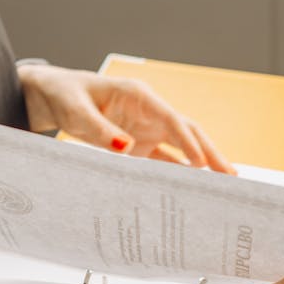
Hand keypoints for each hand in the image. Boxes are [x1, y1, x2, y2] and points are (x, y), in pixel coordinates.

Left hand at [18, 63, 234, 172]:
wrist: (54, 96)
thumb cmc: (65, 96)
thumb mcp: (75, 111)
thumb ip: (100, 129)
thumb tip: (126, 147)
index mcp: (138, 96)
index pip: (171, 119)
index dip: (188, 141)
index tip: (201, 163)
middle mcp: (149, 112)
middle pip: (187, 132)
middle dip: (210, 153)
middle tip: (230, 174)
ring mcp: (147, 128)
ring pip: (182, 147)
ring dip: (202, 164)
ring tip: (223, 183)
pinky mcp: (140, 144)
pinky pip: (165, 159)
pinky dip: (179, 173)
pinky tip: (193, 188)